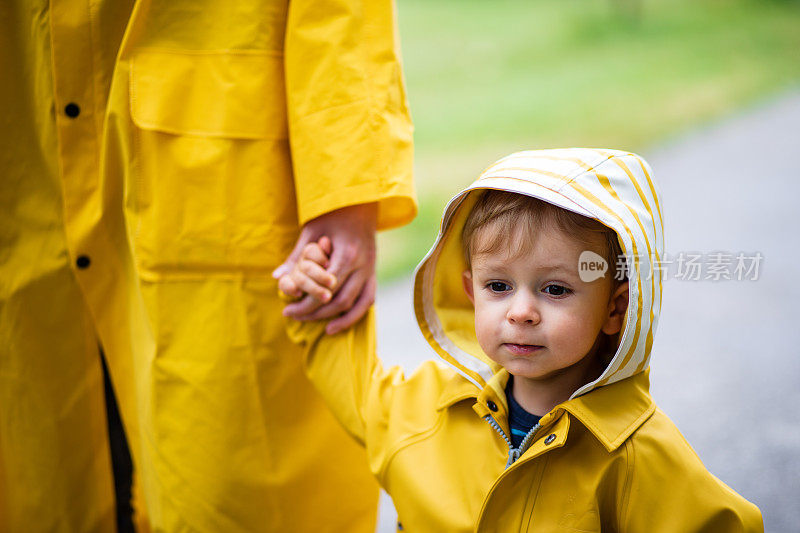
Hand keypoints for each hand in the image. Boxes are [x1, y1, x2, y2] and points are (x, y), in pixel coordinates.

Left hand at [273, 203, 376, 334]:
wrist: (359, 202)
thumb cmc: (331, 214)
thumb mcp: (311, 230)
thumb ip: (296, 257)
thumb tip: (277, 277)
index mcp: (347, 252)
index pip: (326, 287)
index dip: (306, 302)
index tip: (287, 308)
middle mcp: (363, 264)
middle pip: (339, 299)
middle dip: (315, 312)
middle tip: (293, 315)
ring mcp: (371, 269)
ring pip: (356, 304)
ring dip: (336, 319)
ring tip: (317, 329)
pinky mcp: (373, 272)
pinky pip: (368, 300)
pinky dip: (354, 315)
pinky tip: (336, 325)